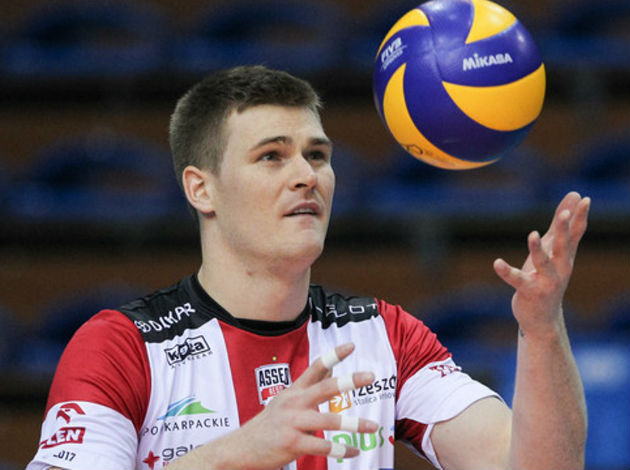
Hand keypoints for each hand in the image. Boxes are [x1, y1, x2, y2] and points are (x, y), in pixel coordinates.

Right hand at [225, 342, 377, 468]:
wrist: (241, 448)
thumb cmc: (269, 424)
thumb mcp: (286, 400)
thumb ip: (309, 385)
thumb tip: (330, 368)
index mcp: (294, 391)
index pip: (315, 368)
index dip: (333, 355)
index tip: (351, 346)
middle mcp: (294, 403)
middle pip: (325, 387)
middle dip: (349, 381)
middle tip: (371, 376)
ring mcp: (293, 423)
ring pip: (329, 420)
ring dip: (354, 424)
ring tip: (374, 427)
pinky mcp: (292, 443)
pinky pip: (323, 446)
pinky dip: (342, 450)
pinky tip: (354, 451)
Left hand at [493, 192, 589, 336]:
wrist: (543, 318)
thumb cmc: (547, 278)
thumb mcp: (554, 251)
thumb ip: (560, 225)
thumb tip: (574, 196)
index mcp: (565, 256)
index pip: (576, 234)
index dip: (580, 217)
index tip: (585, 199)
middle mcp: (560, 268)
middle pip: (562, 246)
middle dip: (563, 230)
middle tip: (564, 214)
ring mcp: (546, 281)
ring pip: (543, 262)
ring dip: (537, 249)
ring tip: (532, 234)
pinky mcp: (529, 291)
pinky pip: (517, 280)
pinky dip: (506, 271)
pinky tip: (496, 262)